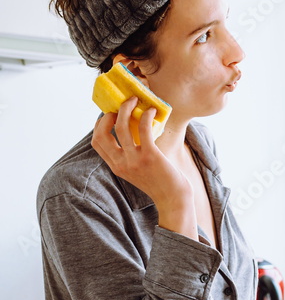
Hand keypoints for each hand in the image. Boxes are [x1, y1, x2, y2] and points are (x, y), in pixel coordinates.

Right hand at [91, 97, 196, 238]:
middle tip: (121, 107)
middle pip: (102, 133)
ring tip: (135, 100)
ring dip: (126, 108)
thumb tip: (131, 131)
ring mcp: (134, 161)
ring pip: (121, 126)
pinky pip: (143, 128)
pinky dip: (146, 115)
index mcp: (116, 167)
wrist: (174, 199)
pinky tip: (151, 111)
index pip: (96, 143)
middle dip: (108, 115)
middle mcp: (121, 164)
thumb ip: (129, 156)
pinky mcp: (150, 156)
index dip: (99, 125)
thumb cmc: (159, 182)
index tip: (110, 116)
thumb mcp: (136, 171)